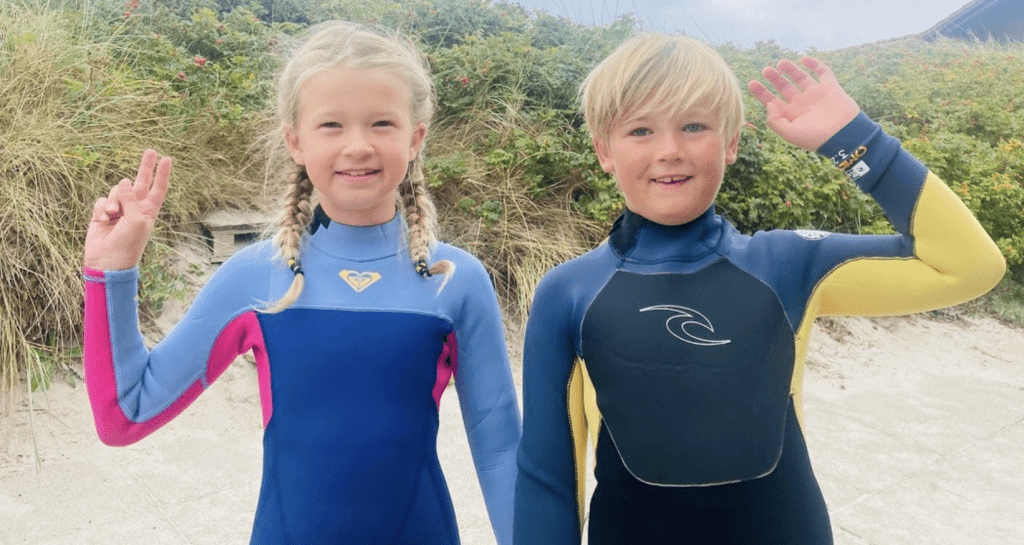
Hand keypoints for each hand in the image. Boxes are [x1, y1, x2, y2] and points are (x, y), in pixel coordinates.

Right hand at [84, 149, 171, 269]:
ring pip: (117, 191)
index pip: (158, 189)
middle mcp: (136, 208)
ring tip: (113, 215)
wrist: (108, 261)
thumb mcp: (136, 220)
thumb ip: (132, 199)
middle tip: (151, 151)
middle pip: (141, 183)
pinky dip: (102, 208)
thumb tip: (125, 181)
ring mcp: (119, 210)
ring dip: (114, 200)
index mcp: (149, 211)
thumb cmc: (128, 244)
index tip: (167, 159)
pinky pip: (102, 200)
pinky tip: (104, 219)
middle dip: (145, 167)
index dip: (162, 174)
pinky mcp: (103, 213)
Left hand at [748, 57, 860, 151]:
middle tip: (765, 70)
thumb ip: (775, 121)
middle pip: (784, 88)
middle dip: (774, 79)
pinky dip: (814, 64)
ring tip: (780, 63)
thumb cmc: (816, 138)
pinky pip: (822, 72)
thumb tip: (769, 103)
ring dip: (791, 69)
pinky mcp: (830, 87)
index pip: (772, 101)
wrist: (844, 135)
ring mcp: (816, 95)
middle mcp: (802, 104)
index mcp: (791, 115)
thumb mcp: (790, 133)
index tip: (752, 83)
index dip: (762, 93)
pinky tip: (803, 59)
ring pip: (801, 78)